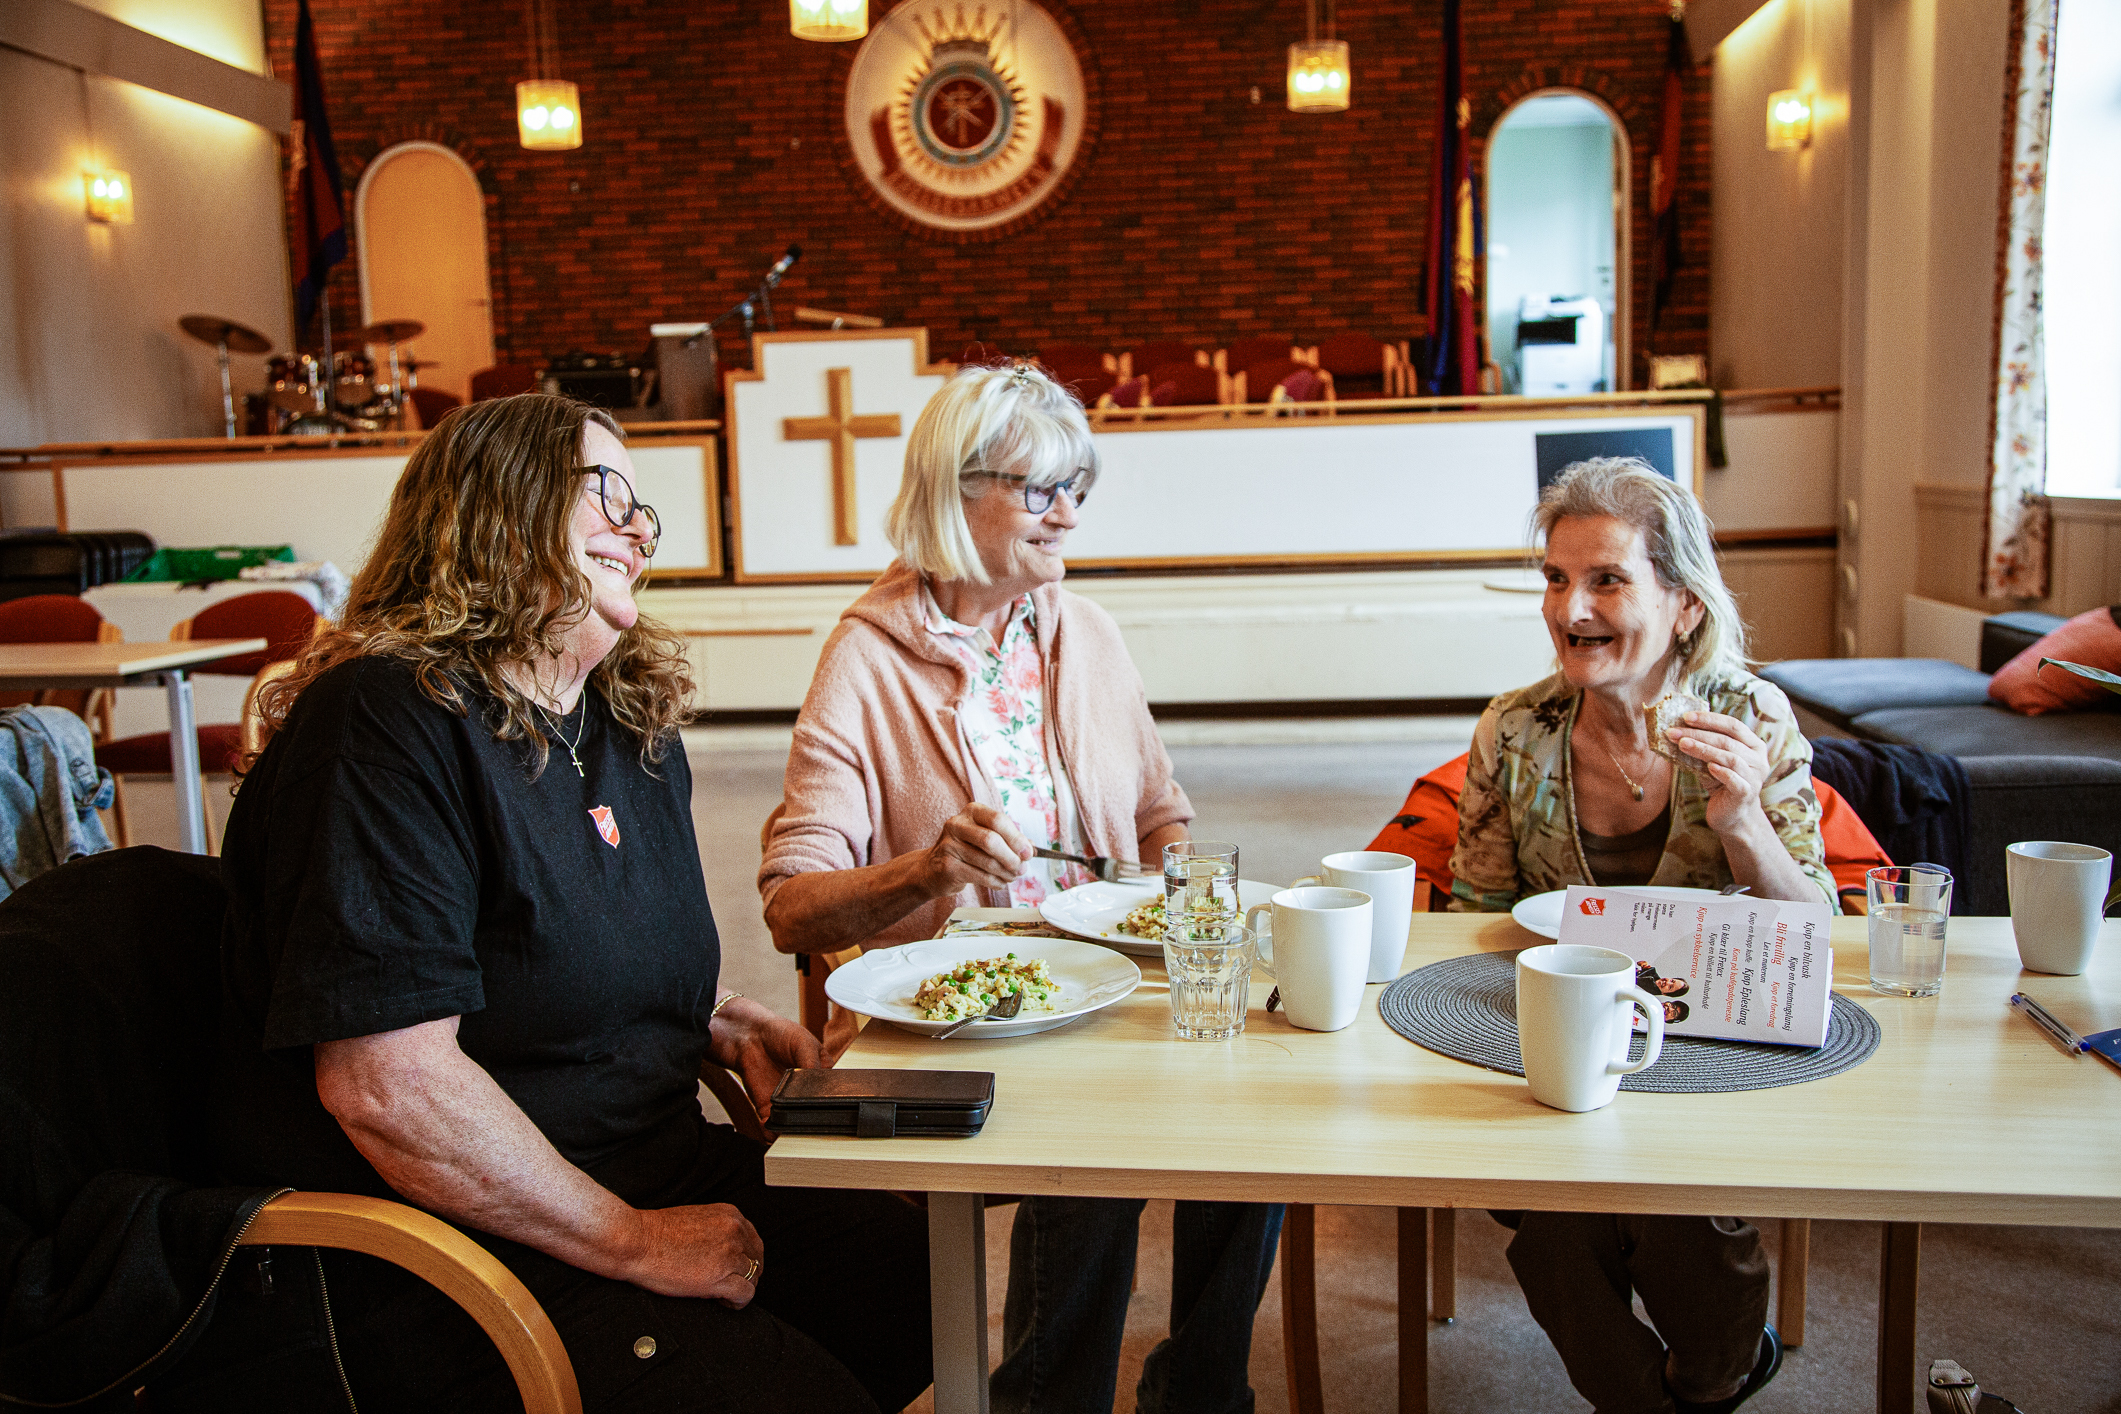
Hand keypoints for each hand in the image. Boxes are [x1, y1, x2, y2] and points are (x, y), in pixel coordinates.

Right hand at [625, 1202, 764, 1306]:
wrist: (636, 1241)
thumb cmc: (655, 1232)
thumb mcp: (696, 1219)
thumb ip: (716, 1230)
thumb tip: (723, 1249)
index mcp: (729, 1215)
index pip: (753, 1241)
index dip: (745, 1259)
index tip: (735, 1269)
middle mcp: (734, 1232)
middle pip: (756, 1259)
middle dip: (745, 1274)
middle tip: (728, 1284)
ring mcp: (729, 1254)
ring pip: (753, 1277)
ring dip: (739, 1288)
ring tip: (721, 1294)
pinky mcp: (721, 1277)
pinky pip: (746, 1294)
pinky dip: (737, 1302)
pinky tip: (723, 1303)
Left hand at [710, 997, 821, 1121]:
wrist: (749, 1036)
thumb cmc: (780, 1033)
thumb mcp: (805, 1043)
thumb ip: (814, 1065)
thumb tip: (819, 1085)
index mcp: (820, 1074)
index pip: (829, 1092)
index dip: (829, 1099)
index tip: (827, 1103)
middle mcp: (804, 1091)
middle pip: (811, 1110)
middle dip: (810, 1115)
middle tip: (808, 1114)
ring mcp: (786, 1100)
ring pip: (793, 1121)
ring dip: (792, 1125)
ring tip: (792, 1124)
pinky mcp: (767, 1106)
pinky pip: (772, 1124)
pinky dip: (772, 1130)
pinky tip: (773, 1125)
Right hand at [921, 802, 1031, 895]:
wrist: (934, 869)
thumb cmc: (967, 851)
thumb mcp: (987, 838)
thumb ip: (1009, 840)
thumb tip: (1031, 849)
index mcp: (972, 811)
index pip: (998, 820)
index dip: (1016, 838)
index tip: (1028, 853)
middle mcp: (957, 824)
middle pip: (992, 840)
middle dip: (1011, 857)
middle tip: (1022, 868)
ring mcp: (949, 845)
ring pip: (987, 862)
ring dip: (1006, 873)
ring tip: (1012, 877)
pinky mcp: (947, 866)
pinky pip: (980, 876)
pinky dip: (995, 882)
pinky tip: (1000, 883)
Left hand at [1667, 711, 1772, 835]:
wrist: (1732, 815)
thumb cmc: (1721, 783)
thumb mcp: (1711, 761)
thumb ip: (1703, 747)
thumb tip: (1676, 731)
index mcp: (1753, 745)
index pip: (1733, 725)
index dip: (1710, 719)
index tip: (1685, 716)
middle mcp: (1758, 759)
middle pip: (1728, 740)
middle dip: (1699, 734)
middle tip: (1675, 732)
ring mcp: (1754, 777)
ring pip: (1730, 757)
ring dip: (1704, 749)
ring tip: (1683, 745)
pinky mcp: (1746, 793)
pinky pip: (1734, 779)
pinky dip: (1721, 772)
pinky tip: (1708, 767)